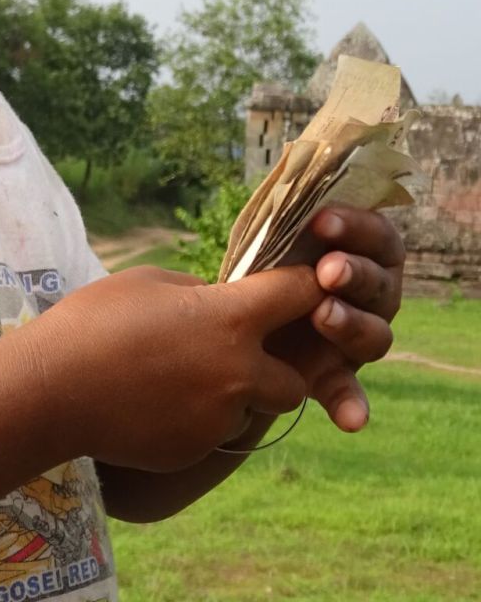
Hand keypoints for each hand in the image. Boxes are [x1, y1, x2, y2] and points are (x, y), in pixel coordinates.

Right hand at [34, 264, 325, 472]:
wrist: (53, 389)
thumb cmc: (94, 321)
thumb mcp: (146, 282)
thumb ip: (195, 291)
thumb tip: (216, 301)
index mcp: (230, 319)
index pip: (297, 295)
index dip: (303, 288)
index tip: (300, 289)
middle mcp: (238, 372)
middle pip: (296, 382)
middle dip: (276, 372)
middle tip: (235, 359)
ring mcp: (219, 417)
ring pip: (250, 411)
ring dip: (231, 398)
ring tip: (176, 380)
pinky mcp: (196, 449)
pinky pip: (212, 433)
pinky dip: (194, 420)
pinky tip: (152, 404)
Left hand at [268, 206, 404, 431]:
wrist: (236, 324)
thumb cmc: (262, 267)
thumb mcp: (273, 244)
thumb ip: (288, 225)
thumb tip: (283, 194)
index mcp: (361, 254)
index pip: (377, 236)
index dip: (356, 226)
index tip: (322, 221)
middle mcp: (369, 297)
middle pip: (379, 284)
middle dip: (355, 274)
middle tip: (327, 271)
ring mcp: (357, 338)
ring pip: (373, 334)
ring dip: (351, 325)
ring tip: (324, 316)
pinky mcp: (336, 376)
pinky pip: (349, 392)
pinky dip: (351, 405)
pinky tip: (350, 419)